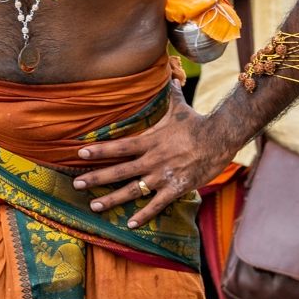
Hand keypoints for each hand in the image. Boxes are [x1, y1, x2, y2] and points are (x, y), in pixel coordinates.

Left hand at [72, 90, 232, 227]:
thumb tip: (170, 74)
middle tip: (77, 184)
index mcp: (150, 141)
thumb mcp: (179, 108)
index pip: (119, 146)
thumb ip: (170, 94)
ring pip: (132, 190)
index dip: (99, 150)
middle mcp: (152, 160)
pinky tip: (130, 223)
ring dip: (112, 199)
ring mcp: (163, 176)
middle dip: (96, 177)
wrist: (221, 139)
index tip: (80, 153)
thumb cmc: (198, 123)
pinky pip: (157, 205)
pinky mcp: (176, 188)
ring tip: (94, 206)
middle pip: (119, 171)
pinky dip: (143, 215)